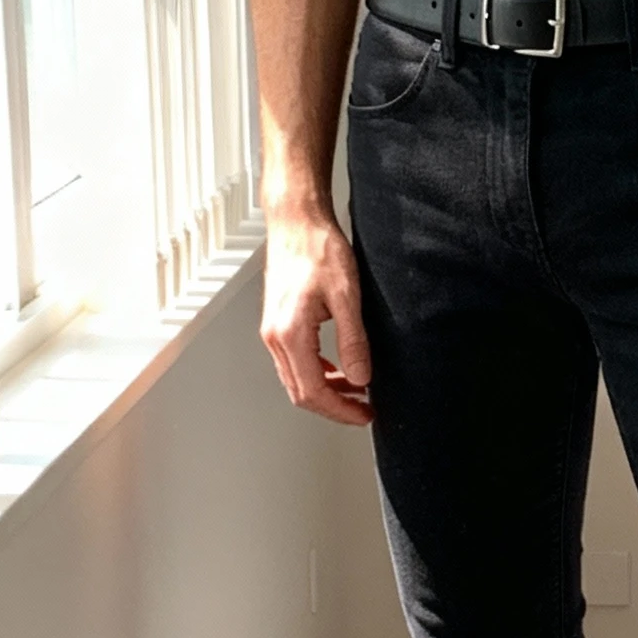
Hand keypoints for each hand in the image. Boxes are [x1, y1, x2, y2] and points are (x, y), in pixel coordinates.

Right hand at [260, 206, 373, 425]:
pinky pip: (294, 363)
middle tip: (364, 410)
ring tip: (357, 390)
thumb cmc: (317, 249)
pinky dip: (318, 374)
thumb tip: (361, 377)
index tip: (364, 415)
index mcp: (289, 333)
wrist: (296, 222)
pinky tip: (339, 370)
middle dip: (334, 407)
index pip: (313, 391)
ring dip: (326, 392)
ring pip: (296, 380)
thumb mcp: (346, 296)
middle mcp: (275, 337)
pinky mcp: (278, 324)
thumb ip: (353, 341)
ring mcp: (273, 331)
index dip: (341, 410)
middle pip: (301, 393)